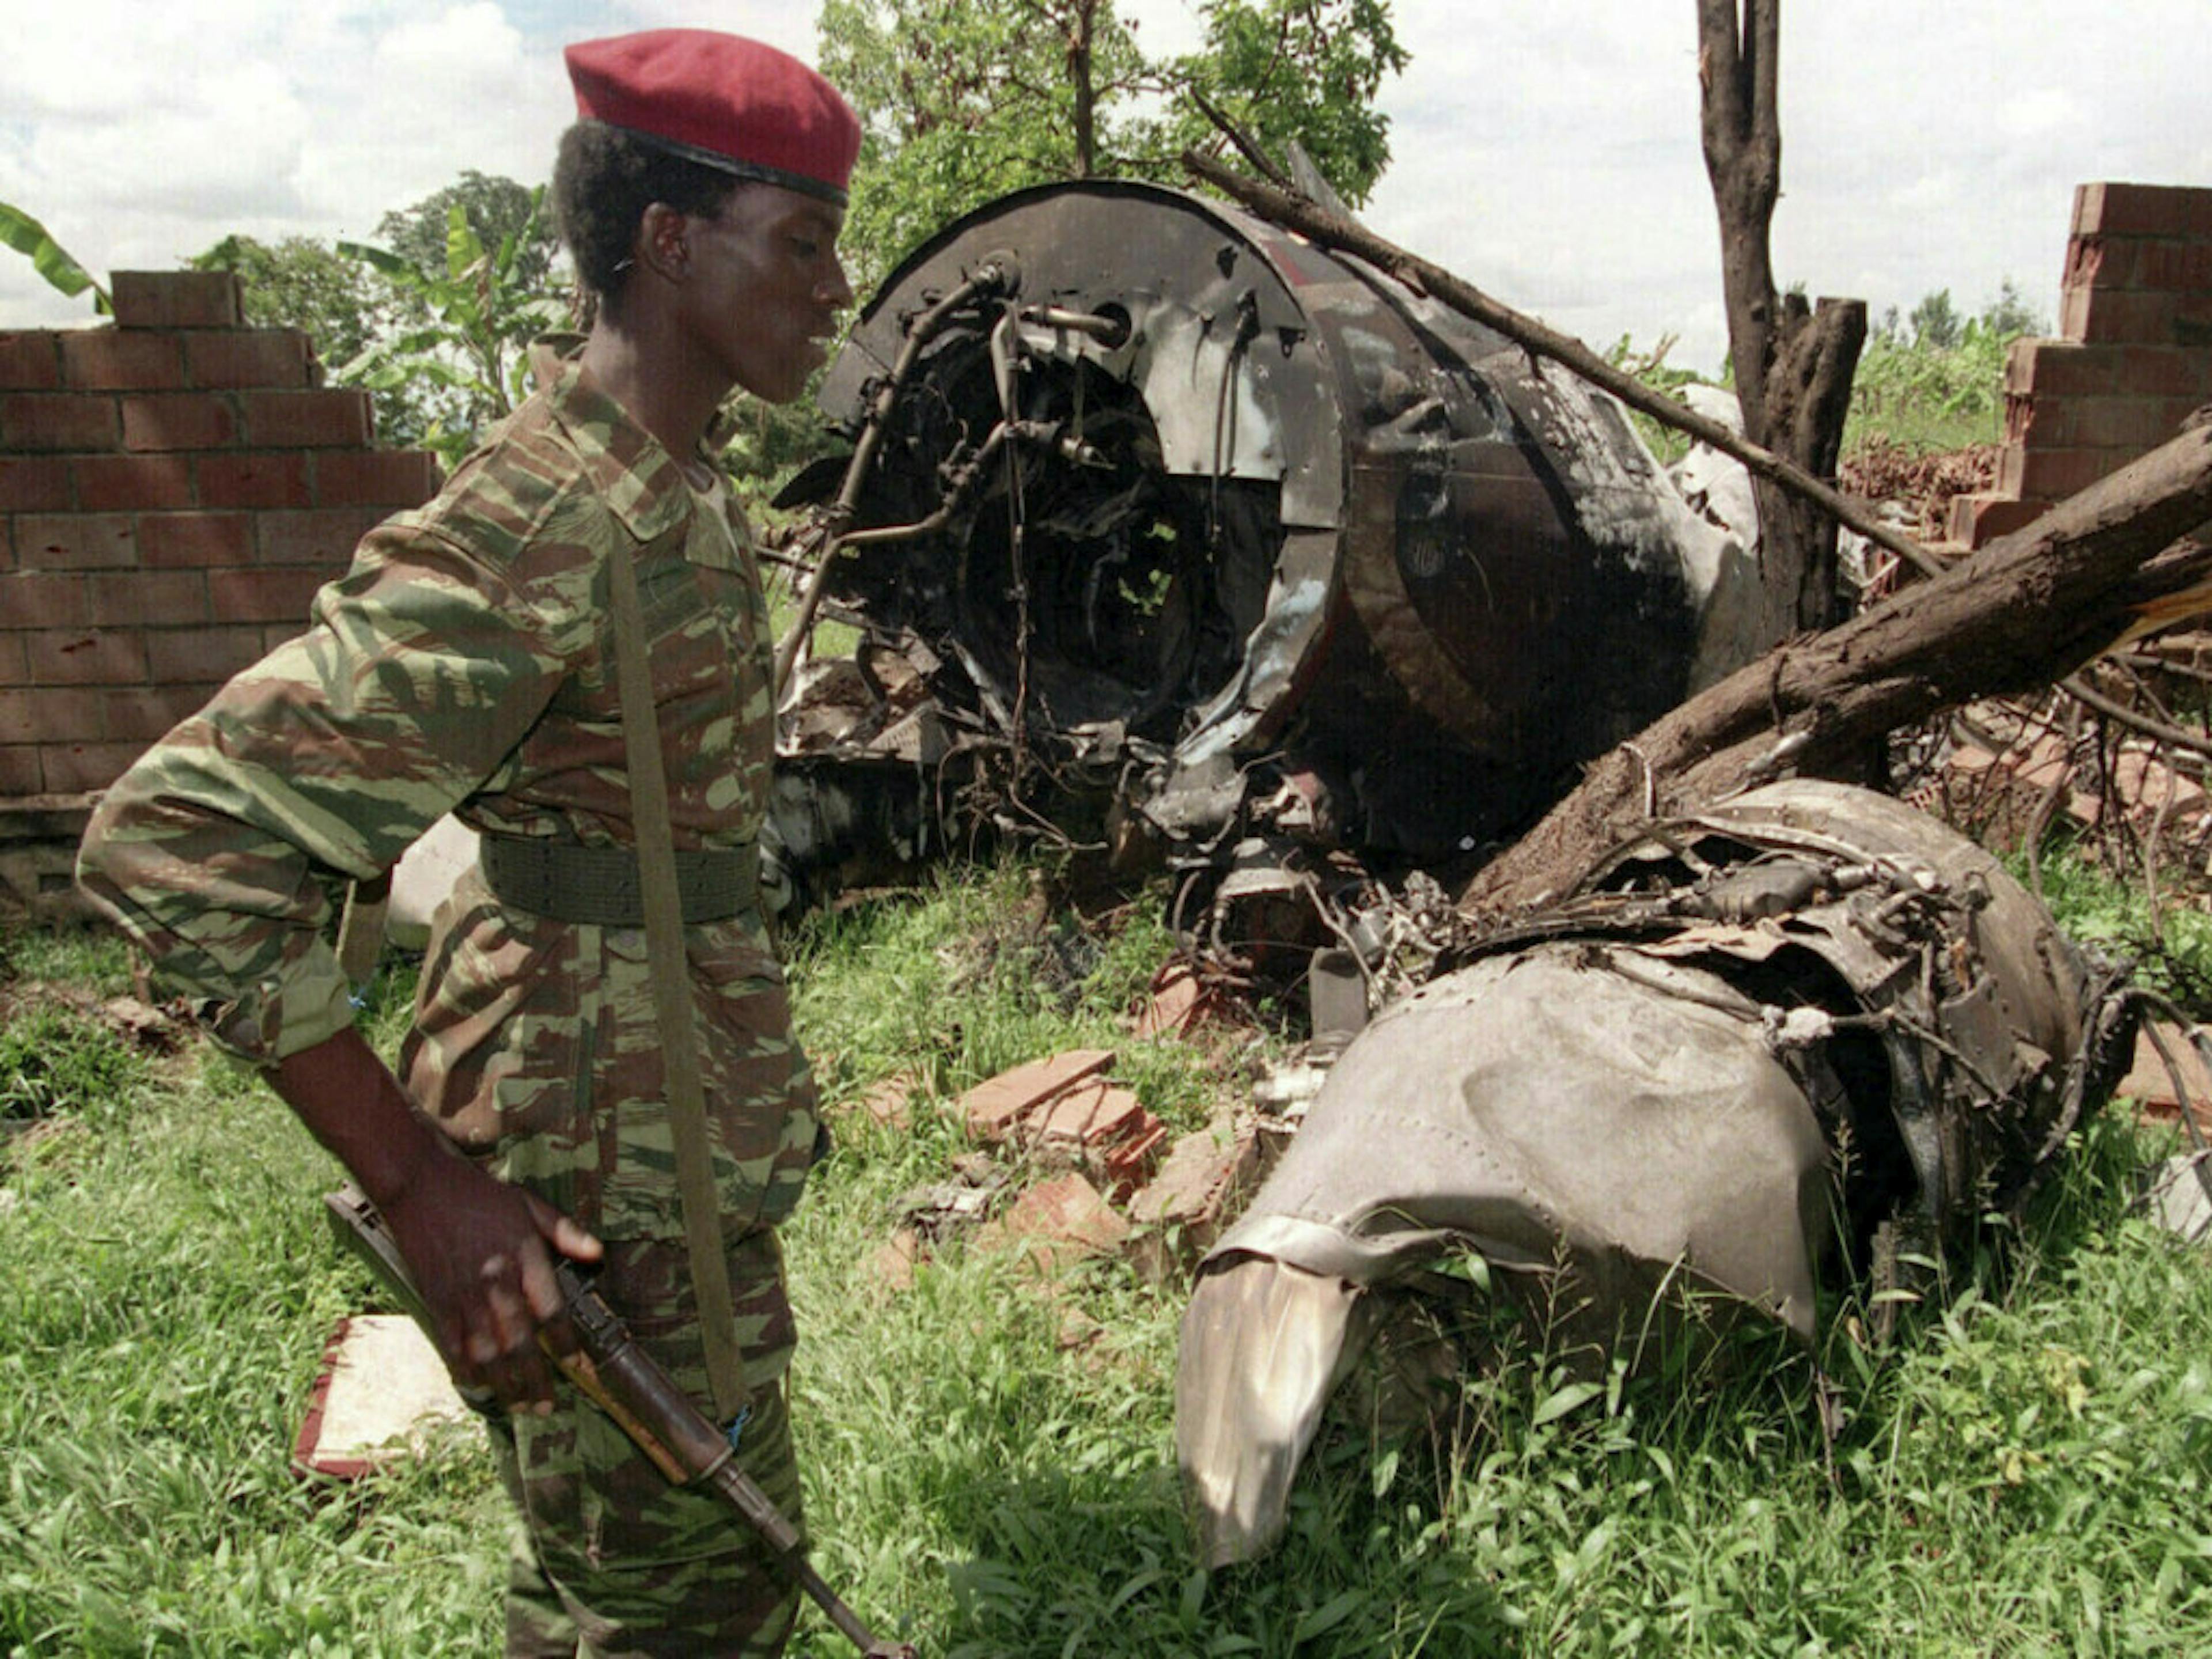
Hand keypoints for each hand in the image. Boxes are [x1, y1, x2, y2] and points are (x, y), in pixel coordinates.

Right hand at [268, 1028, 601, 1412]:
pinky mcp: (435, 1299)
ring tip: (518, 1406)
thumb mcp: (528, 1204)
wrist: (421, 1185)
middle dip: (534, 1379)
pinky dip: (464, 1369)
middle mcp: (496, 1282)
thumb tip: (598, 1255)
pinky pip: (451, 1344)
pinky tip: (477, 1386)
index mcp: (523, 1257)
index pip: (551, 1310)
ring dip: (503, 1384)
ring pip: (486, 1351)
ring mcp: (463, 1294)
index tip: (574, 1362)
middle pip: (519, 1341)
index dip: (564, 1341)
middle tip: (546, 1406)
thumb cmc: (479, 1194)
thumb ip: (564, 1232)